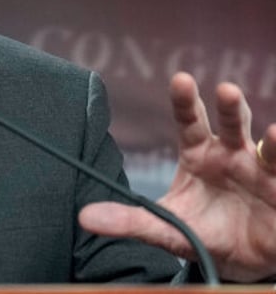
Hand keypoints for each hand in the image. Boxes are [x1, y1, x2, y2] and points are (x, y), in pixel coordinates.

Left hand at [79, 71, 275, 282]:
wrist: (241, 262)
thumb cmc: (203, 232)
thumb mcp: (166, 227)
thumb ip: (129, 220)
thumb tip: (85, 217)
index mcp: (199, 154)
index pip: (189, 121)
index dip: (185, 101)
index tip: (180, 79)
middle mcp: (232, 155)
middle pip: (232, 124)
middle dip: (230, 106)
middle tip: (225, 90)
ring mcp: (262, 173)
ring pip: (269, 149)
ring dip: (274, 142)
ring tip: (275, 135)